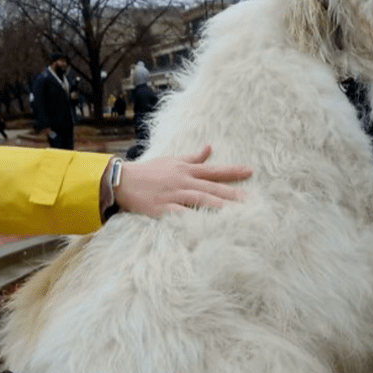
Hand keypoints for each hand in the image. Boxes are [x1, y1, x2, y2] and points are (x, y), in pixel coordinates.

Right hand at [115, 144, 251, 217]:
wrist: (122, 180)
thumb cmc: (148, 171)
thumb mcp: (172, 160)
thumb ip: (193, 157)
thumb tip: (209, 148)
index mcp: (185, 170)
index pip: (213, 170)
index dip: (232, 171)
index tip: (250, 171)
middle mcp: (182, 181)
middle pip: (211, 187)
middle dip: (232, 193)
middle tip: (250, 199)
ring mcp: (173, 195)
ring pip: (200, 199)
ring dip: (218, 205)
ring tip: (236, 212)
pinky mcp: (162, 209)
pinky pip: (180, 214)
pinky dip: (192, 218)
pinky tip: (205, 224)